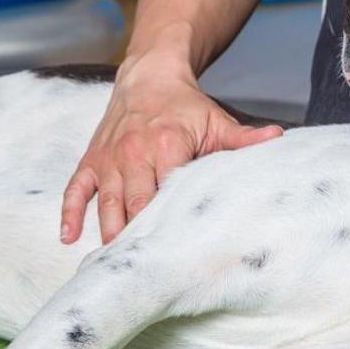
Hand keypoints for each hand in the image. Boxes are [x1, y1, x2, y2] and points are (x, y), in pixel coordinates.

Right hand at [61, 54, 282, 244]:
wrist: (148, 76)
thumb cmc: (186, 106)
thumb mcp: (217, 121)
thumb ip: (244, 139)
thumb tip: (279, 138)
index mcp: (167, 147)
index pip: (167, 194)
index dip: (168, 225)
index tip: (174, 255)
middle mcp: (133, 154)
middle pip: (134, 204)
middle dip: (137, 238)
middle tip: (142, 272)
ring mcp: (109, 159)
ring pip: (106, 202)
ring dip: (108, 233)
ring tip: (113, 265)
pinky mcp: (92, 160)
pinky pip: (76, 189)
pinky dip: (70, 213)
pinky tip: (69, 238)